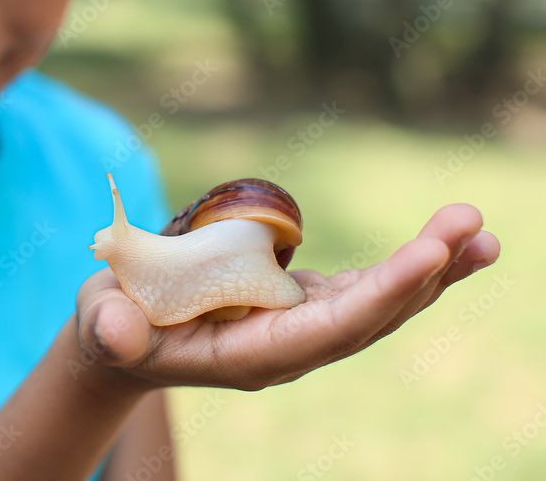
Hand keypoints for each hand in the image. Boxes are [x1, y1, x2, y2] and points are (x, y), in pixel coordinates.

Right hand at [75, 203, 499, 391]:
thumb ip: (109, 328)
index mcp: (249, 357)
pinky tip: (446, 246)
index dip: (380, 296)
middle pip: (369, 319)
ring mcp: (299, 328)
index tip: (429, 256)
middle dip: (422, 276)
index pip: (327, 332)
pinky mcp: (300, 305)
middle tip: (471, 228)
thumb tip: (117, 330)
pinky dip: (409, 268)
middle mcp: (287, 349)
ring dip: (431, 272)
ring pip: (378, 306)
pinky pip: (364, 289)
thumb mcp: (103, 324)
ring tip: (481, 235)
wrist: (124, 337)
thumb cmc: (112, 327)